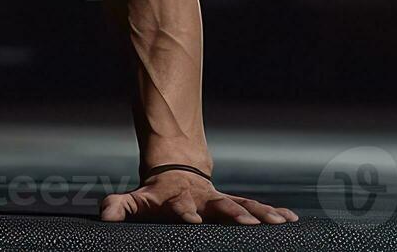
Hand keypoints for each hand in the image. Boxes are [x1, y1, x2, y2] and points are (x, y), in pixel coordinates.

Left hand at [99, 170, 296, 224]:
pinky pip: (255, 206)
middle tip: (248, 224)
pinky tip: (291, 220)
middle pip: (218, 206)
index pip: (180, 208)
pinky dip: (272, 212)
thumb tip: (105, 216)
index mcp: (177, 201)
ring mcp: (219, 200)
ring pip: (242, 204)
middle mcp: (201, 199)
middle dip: (233, 214)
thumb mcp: (135, 200)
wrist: (174, 172)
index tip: (192, 222)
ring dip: (260, 213)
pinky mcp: (233, 202)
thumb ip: (119, 206)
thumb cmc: (154, 195)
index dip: (184, 214)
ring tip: (279, 223)